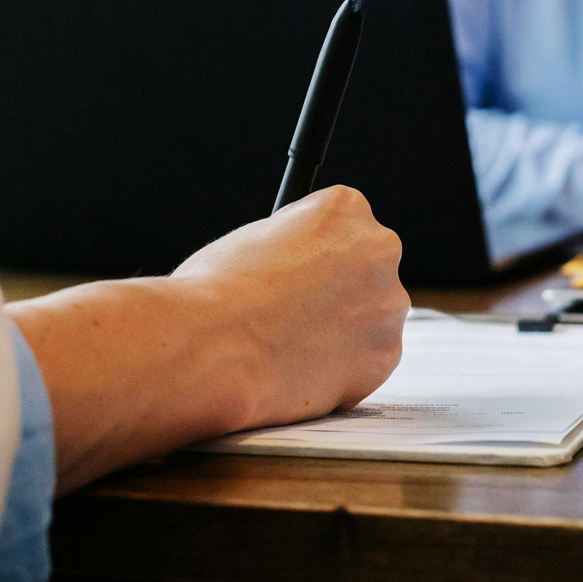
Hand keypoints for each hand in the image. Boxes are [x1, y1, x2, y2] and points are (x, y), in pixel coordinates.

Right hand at [9, 185, 407, 490]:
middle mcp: (381, 249)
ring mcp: (388, 305)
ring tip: (277, 349)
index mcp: (343, 206)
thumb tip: (270, 263)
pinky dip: (334, 374)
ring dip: (334, 336)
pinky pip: (364, 364)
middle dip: (331, 296)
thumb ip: (275, 251)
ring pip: (368, 320)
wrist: (197, 354)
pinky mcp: (381, 358)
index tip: (280, 284)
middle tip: (277, 321)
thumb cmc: (194, 299)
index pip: (342, 227)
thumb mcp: (235, 247)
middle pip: (365, 271)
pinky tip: (291, 375)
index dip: (304, 262)